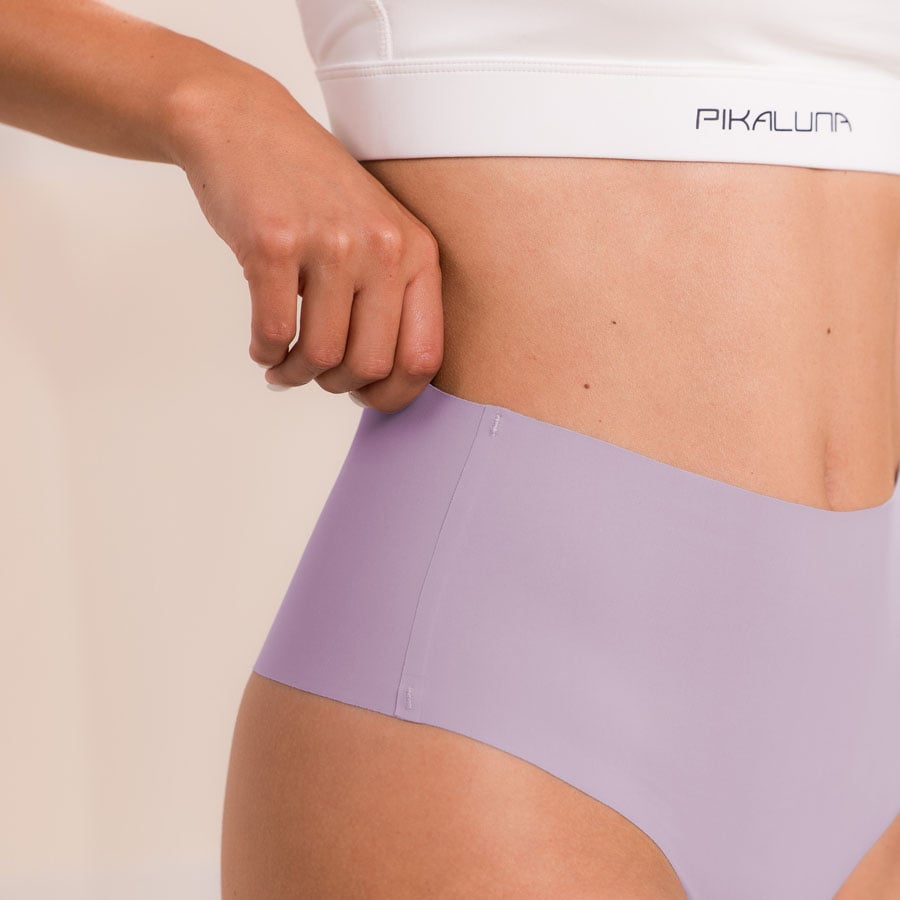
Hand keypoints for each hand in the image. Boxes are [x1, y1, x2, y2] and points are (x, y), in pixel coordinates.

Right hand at [168, 71, 442, 412]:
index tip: (365, 396)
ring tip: (283, 365)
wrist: (245, 125)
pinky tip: (263, 346)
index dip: (394, 395)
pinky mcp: (274, 244)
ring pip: (322, 356)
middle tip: (316, 376)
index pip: (424, 356)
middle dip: (339, 386)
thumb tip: (384, 383)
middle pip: (371, 366)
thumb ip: (390, 297)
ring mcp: (330, 243)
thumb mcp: (375, 232)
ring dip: (296, 374)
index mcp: (415, 252)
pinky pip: (275, 333)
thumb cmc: (313, 191)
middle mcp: (381, 247)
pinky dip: (266, 353)